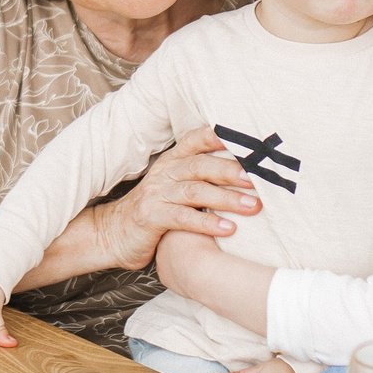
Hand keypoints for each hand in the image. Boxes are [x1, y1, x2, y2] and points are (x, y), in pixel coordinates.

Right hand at [88, 128, 258, 271]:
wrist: (113, 235)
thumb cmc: (156, 212)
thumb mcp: (176, 189)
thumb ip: (202, 178)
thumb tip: (248, 175)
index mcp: (172, 161)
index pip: (196, 140)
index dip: (219, 137)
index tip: (247, 140)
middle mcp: (164, 173)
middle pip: (200, 165)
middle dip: (231, 171)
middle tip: (259, 180)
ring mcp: (156, 194)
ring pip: (195, 191)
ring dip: (226, 198)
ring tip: (253, 207)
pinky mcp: (151, 217)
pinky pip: (182, 217)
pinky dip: (207, 222)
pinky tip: (228, 229)